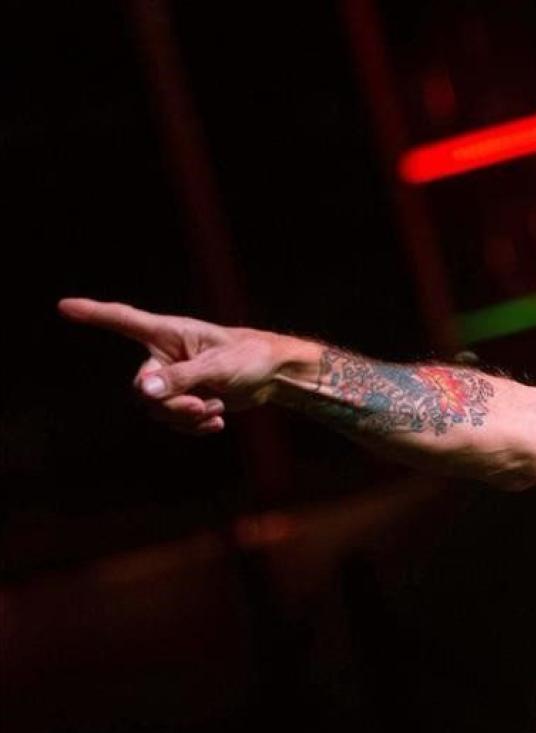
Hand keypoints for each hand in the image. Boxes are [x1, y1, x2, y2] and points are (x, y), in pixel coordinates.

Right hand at [61, 298, 289, 433]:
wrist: (273, 374)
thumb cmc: (249, 357)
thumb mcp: (216, 366)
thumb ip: (180, 378)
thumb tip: (145, 391)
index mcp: (168, 333)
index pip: (124, 321)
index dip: (94, 314)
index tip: (64, 306)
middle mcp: (164, 354)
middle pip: (142, 388)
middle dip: (169, 405)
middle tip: (201, 406)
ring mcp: (174, 378)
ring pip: (158, 409)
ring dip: (186, 416)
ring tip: (214, 407)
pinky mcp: (186, 397)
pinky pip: (175, 421)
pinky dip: (194, 425)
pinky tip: (217, 422)